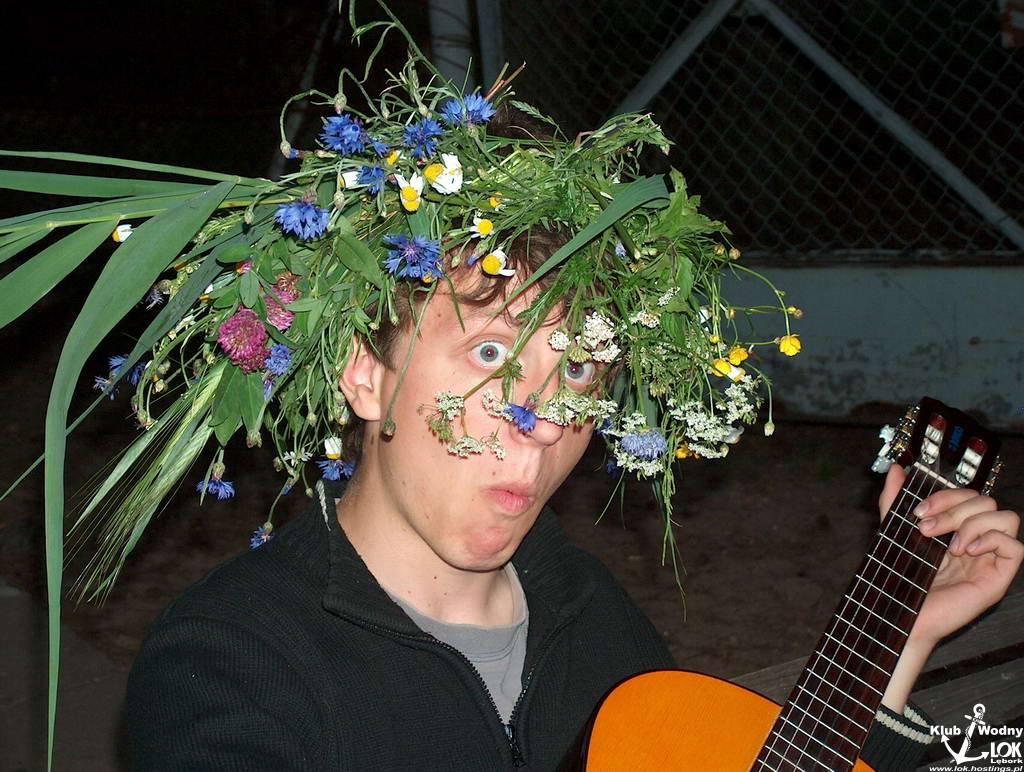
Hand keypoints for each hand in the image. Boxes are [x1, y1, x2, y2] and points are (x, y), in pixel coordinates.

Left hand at [875, 463, 1021, 712]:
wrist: (899, 614)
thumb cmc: (900, 578)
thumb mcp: (895, 531)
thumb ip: (894, 501)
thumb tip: (897, 469)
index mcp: (955, 527)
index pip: (968, 494)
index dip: (946, 495)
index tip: (919, 511)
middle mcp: (975, 540)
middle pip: (986, 501)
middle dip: (954, 509)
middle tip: (927, 530)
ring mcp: (989, 558)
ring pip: (1007, 518)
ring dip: (974, 523)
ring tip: (949, 545)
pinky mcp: (998, 578)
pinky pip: (1016, 548)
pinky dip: (992, 540)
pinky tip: (966, 551)